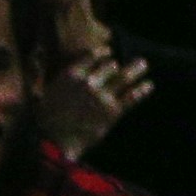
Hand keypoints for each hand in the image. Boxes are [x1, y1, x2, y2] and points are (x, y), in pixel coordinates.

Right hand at [40, 49, 154, 160]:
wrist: (54, 143)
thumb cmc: (47, 122)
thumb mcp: (47, 94)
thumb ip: (60, 83)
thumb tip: (57, 80)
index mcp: (71, 75)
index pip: (91, 56)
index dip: (102, 53)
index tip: (108, 52)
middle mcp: (88, 82)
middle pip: (110, 66)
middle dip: (118, 65)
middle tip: (126, 61)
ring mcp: (102, 96)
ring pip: (124, 77)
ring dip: (135, 69)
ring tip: (143, 64)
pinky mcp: (113, 112)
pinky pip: (131, 97)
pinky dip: (141, 90)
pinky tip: (148, 85)